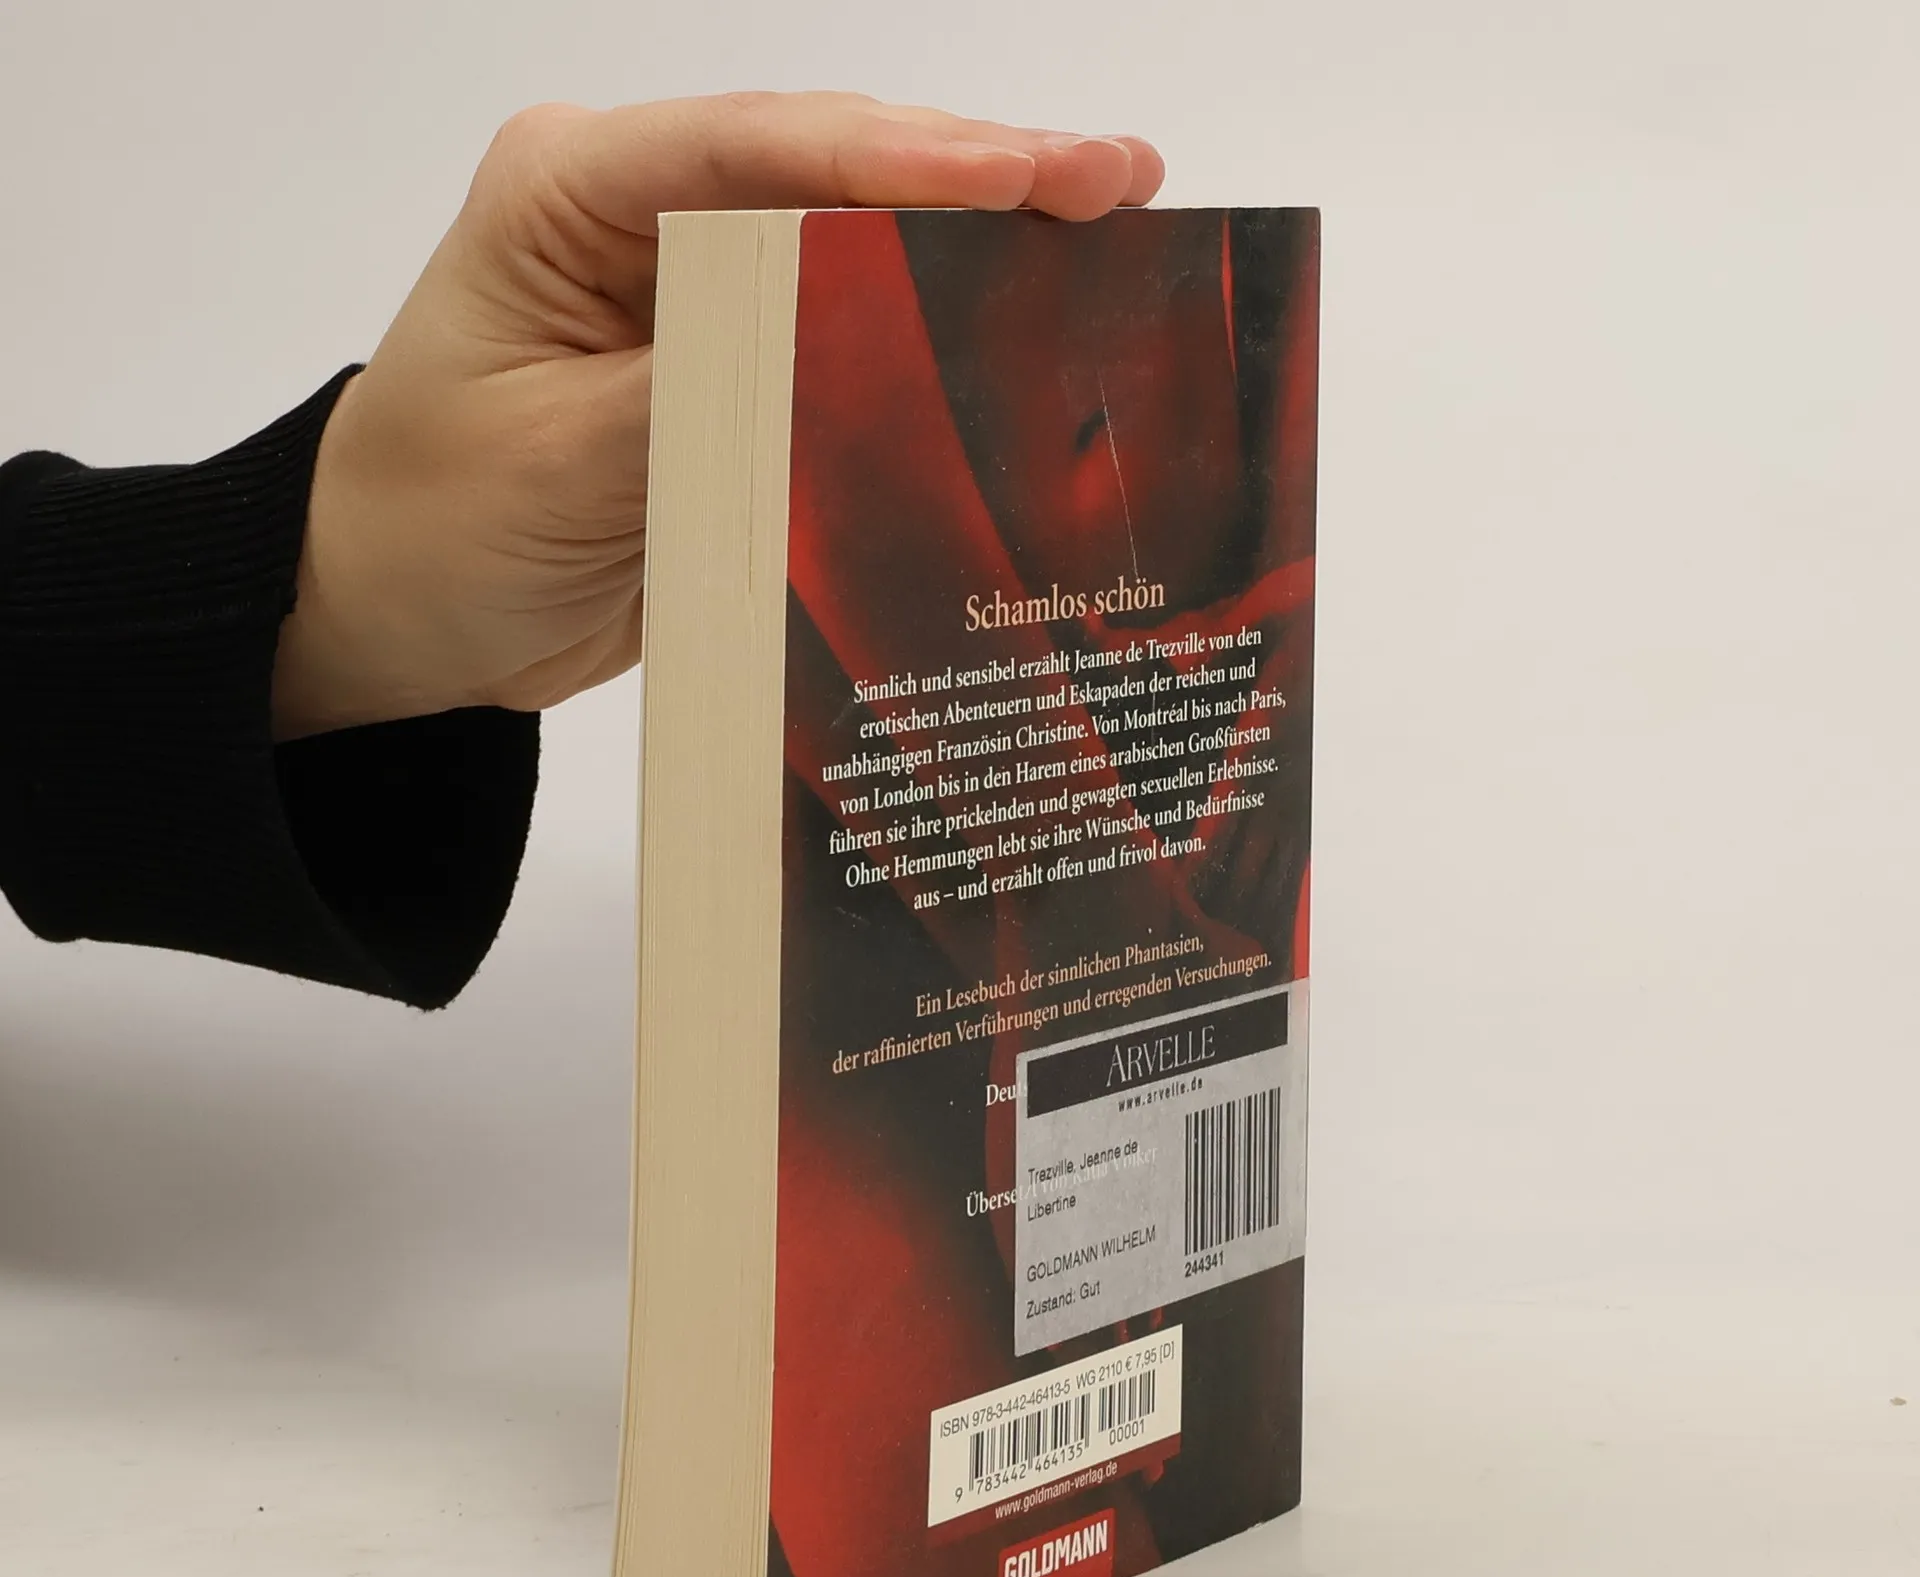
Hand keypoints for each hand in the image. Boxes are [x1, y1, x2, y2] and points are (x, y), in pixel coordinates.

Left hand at [271, 92, 1164, 738]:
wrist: (398, 613)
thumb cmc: (429, 524)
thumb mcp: (552, 465)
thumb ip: (692, 398)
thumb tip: (834, 357)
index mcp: (574, 194)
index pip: (754, 152)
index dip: (899, 159)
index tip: (1027, 174)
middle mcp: (647, 221)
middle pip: (831, 177)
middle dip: (979, 180)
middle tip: (1123, 183)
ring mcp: (699, 297)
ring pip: (858, 255)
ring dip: (980, 256)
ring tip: (1120, 239)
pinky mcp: (733, 378)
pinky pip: (848, 354)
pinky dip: (934, 351)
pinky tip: (1029, 344)